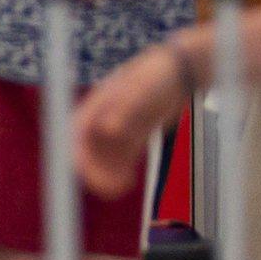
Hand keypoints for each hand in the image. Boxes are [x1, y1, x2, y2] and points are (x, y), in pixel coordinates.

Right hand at [73, 45, 190, 198]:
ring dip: (106, 174)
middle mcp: (104, 115)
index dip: (78, 152)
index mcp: (99, 102)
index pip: (78, 131)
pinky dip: (120, 171)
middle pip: (88, 147)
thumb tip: (108, 129)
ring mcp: (119, 126)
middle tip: (107, 188)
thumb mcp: (143, 88)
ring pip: (104, 156)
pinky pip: (121, 158)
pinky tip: (128, 182)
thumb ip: (125, 108)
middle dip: (93, 170)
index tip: (84, 172)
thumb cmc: (160, 74)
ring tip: (121, 187)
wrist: (182, 71)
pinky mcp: (134, 135)